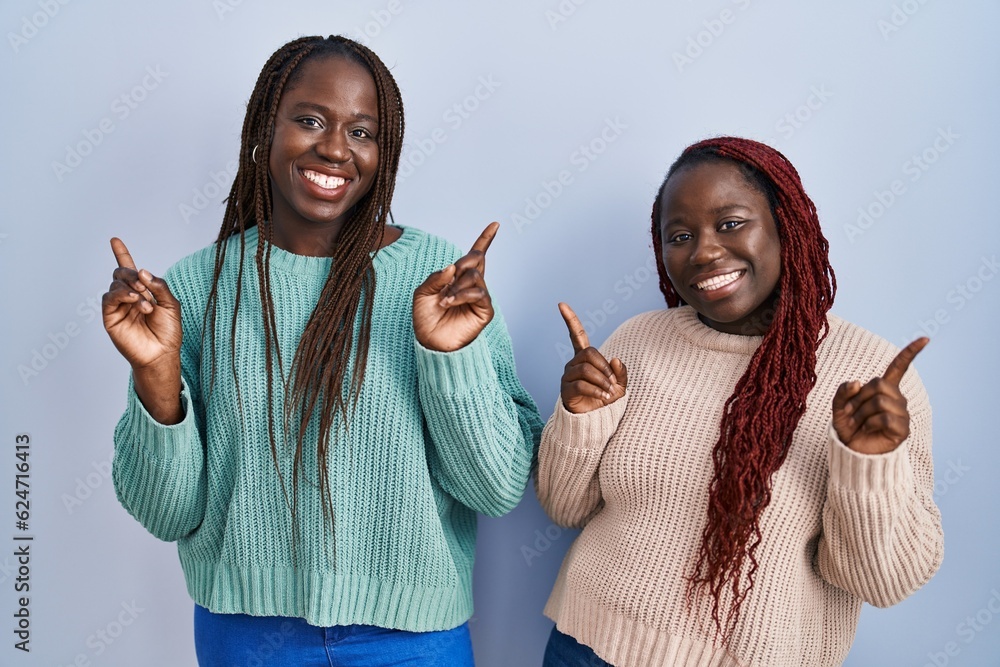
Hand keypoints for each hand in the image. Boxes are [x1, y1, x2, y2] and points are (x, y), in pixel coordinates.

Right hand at [102, 238, 183, 423]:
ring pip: (116, 283)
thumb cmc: (168, 332)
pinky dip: (122, 294)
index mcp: (143, 292)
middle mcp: (129, 297)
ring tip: (146, 303)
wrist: (162, 353)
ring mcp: (119, 306)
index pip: (131, 270)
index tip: (114, 240)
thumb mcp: (171, 305)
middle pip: (121, 273)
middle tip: (145, 286)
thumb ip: (159, 286)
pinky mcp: (110, 317)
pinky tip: (135, 300)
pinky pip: (109, 297)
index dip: (121, 254)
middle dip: (133, 274)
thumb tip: (143, 271)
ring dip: (132, 288)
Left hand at [413, 222, 497, 351]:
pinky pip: (479, 293)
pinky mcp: (484, 310)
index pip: (475, 255)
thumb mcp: (422, 293)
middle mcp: (470, 285)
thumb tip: (453, 267)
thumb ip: (436, 277)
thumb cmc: (425, 318)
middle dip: (464, 262)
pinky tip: (450, 303)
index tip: (495, 224)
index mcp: (457, 278)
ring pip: (476, 276)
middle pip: (476, 259)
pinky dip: (463, 295)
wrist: (430, 342)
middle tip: (452, 275)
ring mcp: (479, 297)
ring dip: (457, 286)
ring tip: (444, 301)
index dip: (485, 239)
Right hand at [558, 302, 626, 413]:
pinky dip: (596, 390)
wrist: (593, 420)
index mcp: (585, 358)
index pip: (576, 335)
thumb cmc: (605, 400)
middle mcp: (573, 364)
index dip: (570, 320)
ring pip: (586, 369)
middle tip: (612, 383)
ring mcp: (568, 376)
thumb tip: (615, 359)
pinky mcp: (566, 389)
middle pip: (590, 353)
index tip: (561, 304)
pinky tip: (603, 397)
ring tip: (609, 393)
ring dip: (602, 381)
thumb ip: (621, 372)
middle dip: (604, 367)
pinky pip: (582, 384)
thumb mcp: (620, 386)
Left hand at [832, 338, 928, 454]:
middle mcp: (897, 399)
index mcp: (884, 389)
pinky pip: (884, 418)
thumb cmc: (849, 428)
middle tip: (852, 413)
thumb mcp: (839, 407)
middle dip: (859, 397)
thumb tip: (857, 382)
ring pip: (879, 401)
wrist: (852, 452)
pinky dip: (869, 424)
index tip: (926, 338)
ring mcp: (902, 414)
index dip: (910, 353)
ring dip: (861, 413)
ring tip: (858, 424)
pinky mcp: (903, 429)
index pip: (899, 367)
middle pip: (878, 384)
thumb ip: (843, 392)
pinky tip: (867, 430)